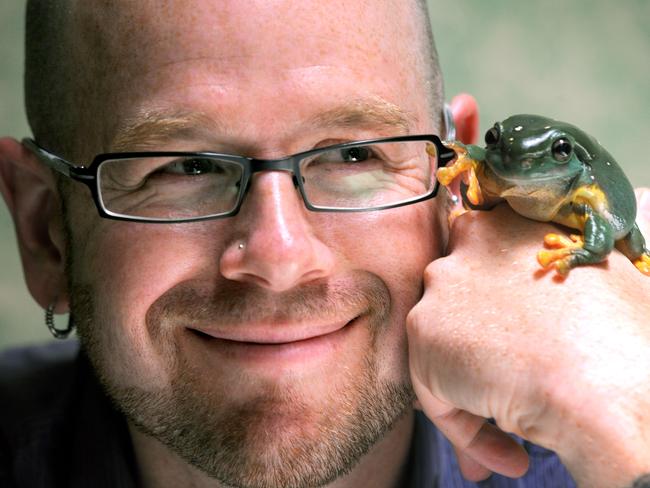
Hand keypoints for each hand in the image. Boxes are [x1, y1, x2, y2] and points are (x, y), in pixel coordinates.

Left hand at [407, 189, 649, 486]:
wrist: (608, 384)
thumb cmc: (626, 336)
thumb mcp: (603, 277)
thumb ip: (564, 267)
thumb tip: (569, 280)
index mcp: (514, 223)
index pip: (487, 260)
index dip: (499, 307)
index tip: (519, 343)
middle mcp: (469, 242)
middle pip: (463, 303)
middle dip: (483, 349)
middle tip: (517, 386)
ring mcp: (440, 285)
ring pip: (447, 347)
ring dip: (476, 390)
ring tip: (519, 427)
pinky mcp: (423, 332)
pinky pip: (435, 389)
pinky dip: (465, 426)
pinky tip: (509, 453)